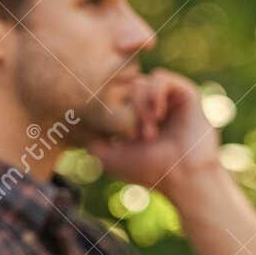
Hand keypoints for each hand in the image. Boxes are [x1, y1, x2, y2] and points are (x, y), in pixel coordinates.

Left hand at [87, 68, 219, 191]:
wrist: (183, 177)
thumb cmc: (147, 170)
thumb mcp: (107, 157)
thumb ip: (89, 139)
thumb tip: (70, 124)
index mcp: (135, 115)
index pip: (114, 95)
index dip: (112, 109)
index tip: (120, 133)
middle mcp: (152, 104)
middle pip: (126, 87)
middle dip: (127, 110)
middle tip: (137, 136)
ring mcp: (168, 98)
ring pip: (141, 81)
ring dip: (141, 106)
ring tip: (149, 132)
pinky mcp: (185, 93)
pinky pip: (161, 77)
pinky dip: (155, 94)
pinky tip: (158, 114)